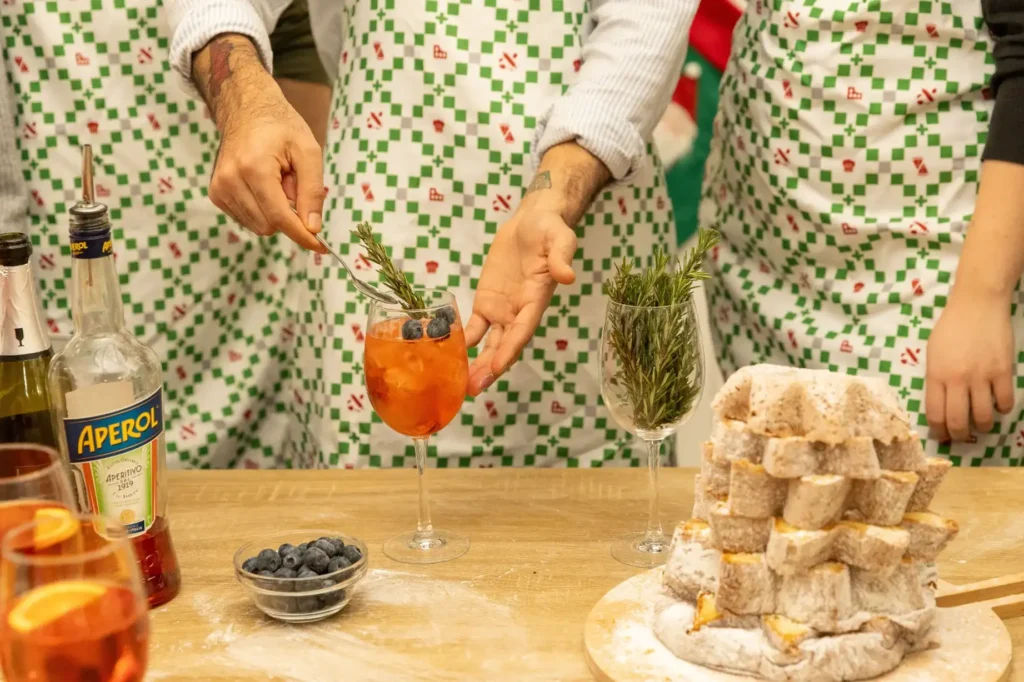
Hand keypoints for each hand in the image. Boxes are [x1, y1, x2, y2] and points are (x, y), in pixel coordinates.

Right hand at [195, 35, 324, 251]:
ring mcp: (219, 188)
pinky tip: (263, 186)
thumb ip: (312, 191)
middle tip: (292, 185)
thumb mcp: (308, 152)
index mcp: (254, 168)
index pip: (280, 217)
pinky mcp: (216, 194)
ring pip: (258, 226)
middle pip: (269, 226)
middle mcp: (230, 180)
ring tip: (276, 181)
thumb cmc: (281, 128)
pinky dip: (262, 210)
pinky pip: (248, 219)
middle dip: (289, 214)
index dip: (302, 235)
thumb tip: (313, 227)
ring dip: (275, 211)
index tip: (321, 247)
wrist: (246, 110)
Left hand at [465, 204, 577, 394]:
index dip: (511, 349)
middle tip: (474, 388)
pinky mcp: (486, 300)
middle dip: (490, 367)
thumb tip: (568, 276)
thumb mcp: (560, 239)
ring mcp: (502, 309)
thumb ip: (561, 258)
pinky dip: (463, 339)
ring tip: (463, 383)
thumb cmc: (550, 230)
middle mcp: (519, 311)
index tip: (497, 366)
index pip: (523, 330)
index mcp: (536, 300)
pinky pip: (474, 326)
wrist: (533, 221)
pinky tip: (450, 354)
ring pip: (489, 342)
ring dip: (477, 362)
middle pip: (505, 345)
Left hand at [926, 290, 1013, 441]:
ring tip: (981, 424)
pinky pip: (1005, 402)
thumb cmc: (951, 327)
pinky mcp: (1003, 371)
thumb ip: (936, 378)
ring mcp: (982, 376)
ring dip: (982, 426)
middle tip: (962, 436)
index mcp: (936, 375)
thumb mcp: (932, 353)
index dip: (939, 431)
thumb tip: (940, 405)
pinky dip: (1002, 409)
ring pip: (983, 417)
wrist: (977, 305)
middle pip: (958, 421)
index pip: (935, 413)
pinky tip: (998, 405)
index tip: (942, 436)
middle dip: (960, 435)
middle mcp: (957, 379)